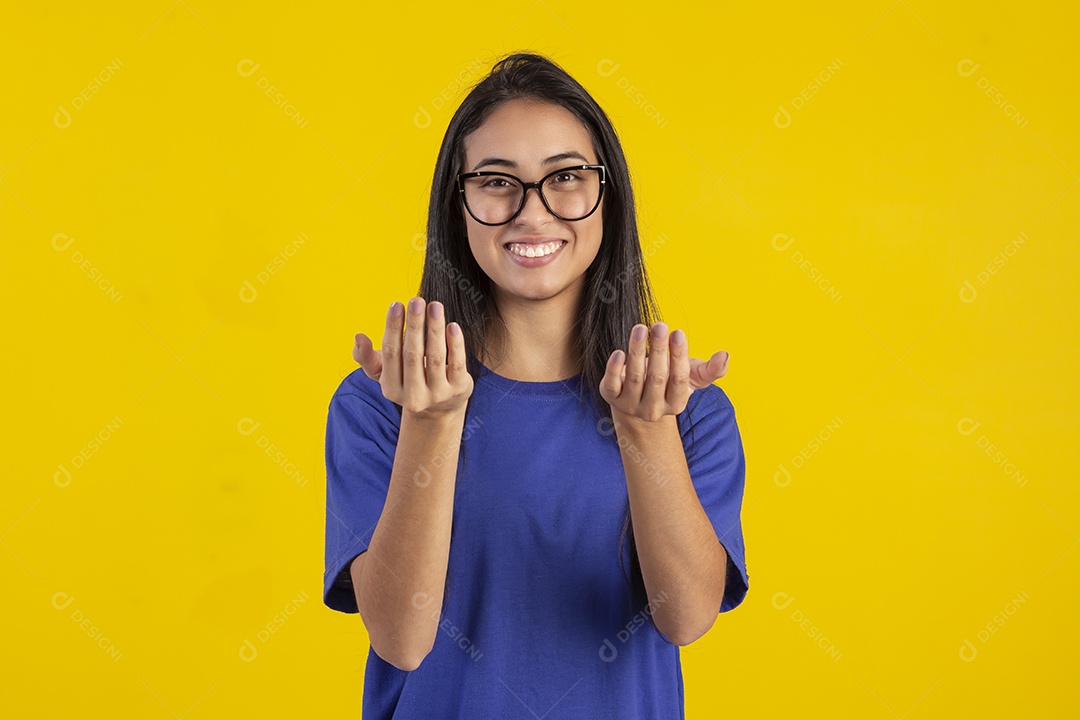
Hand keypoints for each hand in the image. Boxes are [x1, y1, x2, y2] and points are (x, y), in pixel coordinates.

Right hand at [353, 296, 473, 419]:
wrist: (439, 409)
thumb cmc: (407, 380)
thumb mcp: (384, 373)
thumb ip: (367, 357)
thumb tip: (358, 337)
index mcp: (391, 389)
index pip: (391, 354)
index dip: (393, 328)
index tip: (397, 304)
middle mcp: (414, 396)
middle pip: (412, 355)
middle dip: (414, 325)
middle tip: (417, 300)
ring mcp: (438, 394)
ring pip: (435, 357)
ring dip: (434, 328)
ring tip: (435, 306)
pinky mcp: (459, 389)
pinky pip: (457, 363)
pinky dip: (455, 344)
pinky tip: (452, 325)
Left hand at [599, 322, 728, 421]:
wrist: (638, 399)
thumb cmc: (670, 382)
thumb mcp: (692, 377)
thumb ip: (711, 370)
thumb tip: (725, 355)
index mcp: (676, 404)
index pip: (678, 380)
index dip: (679, 356)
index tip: (678, 333)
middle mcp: (652, 409)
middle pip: (656, 378)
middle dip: (659, 350)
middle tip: (660, 325)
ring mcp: (630, 405)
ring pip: (634, 377)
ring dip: (637, 351)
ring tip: (641, 328)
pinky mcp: (610, 396)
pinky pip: (611, 384)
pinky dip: (614, 368)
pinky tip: (619, 352)